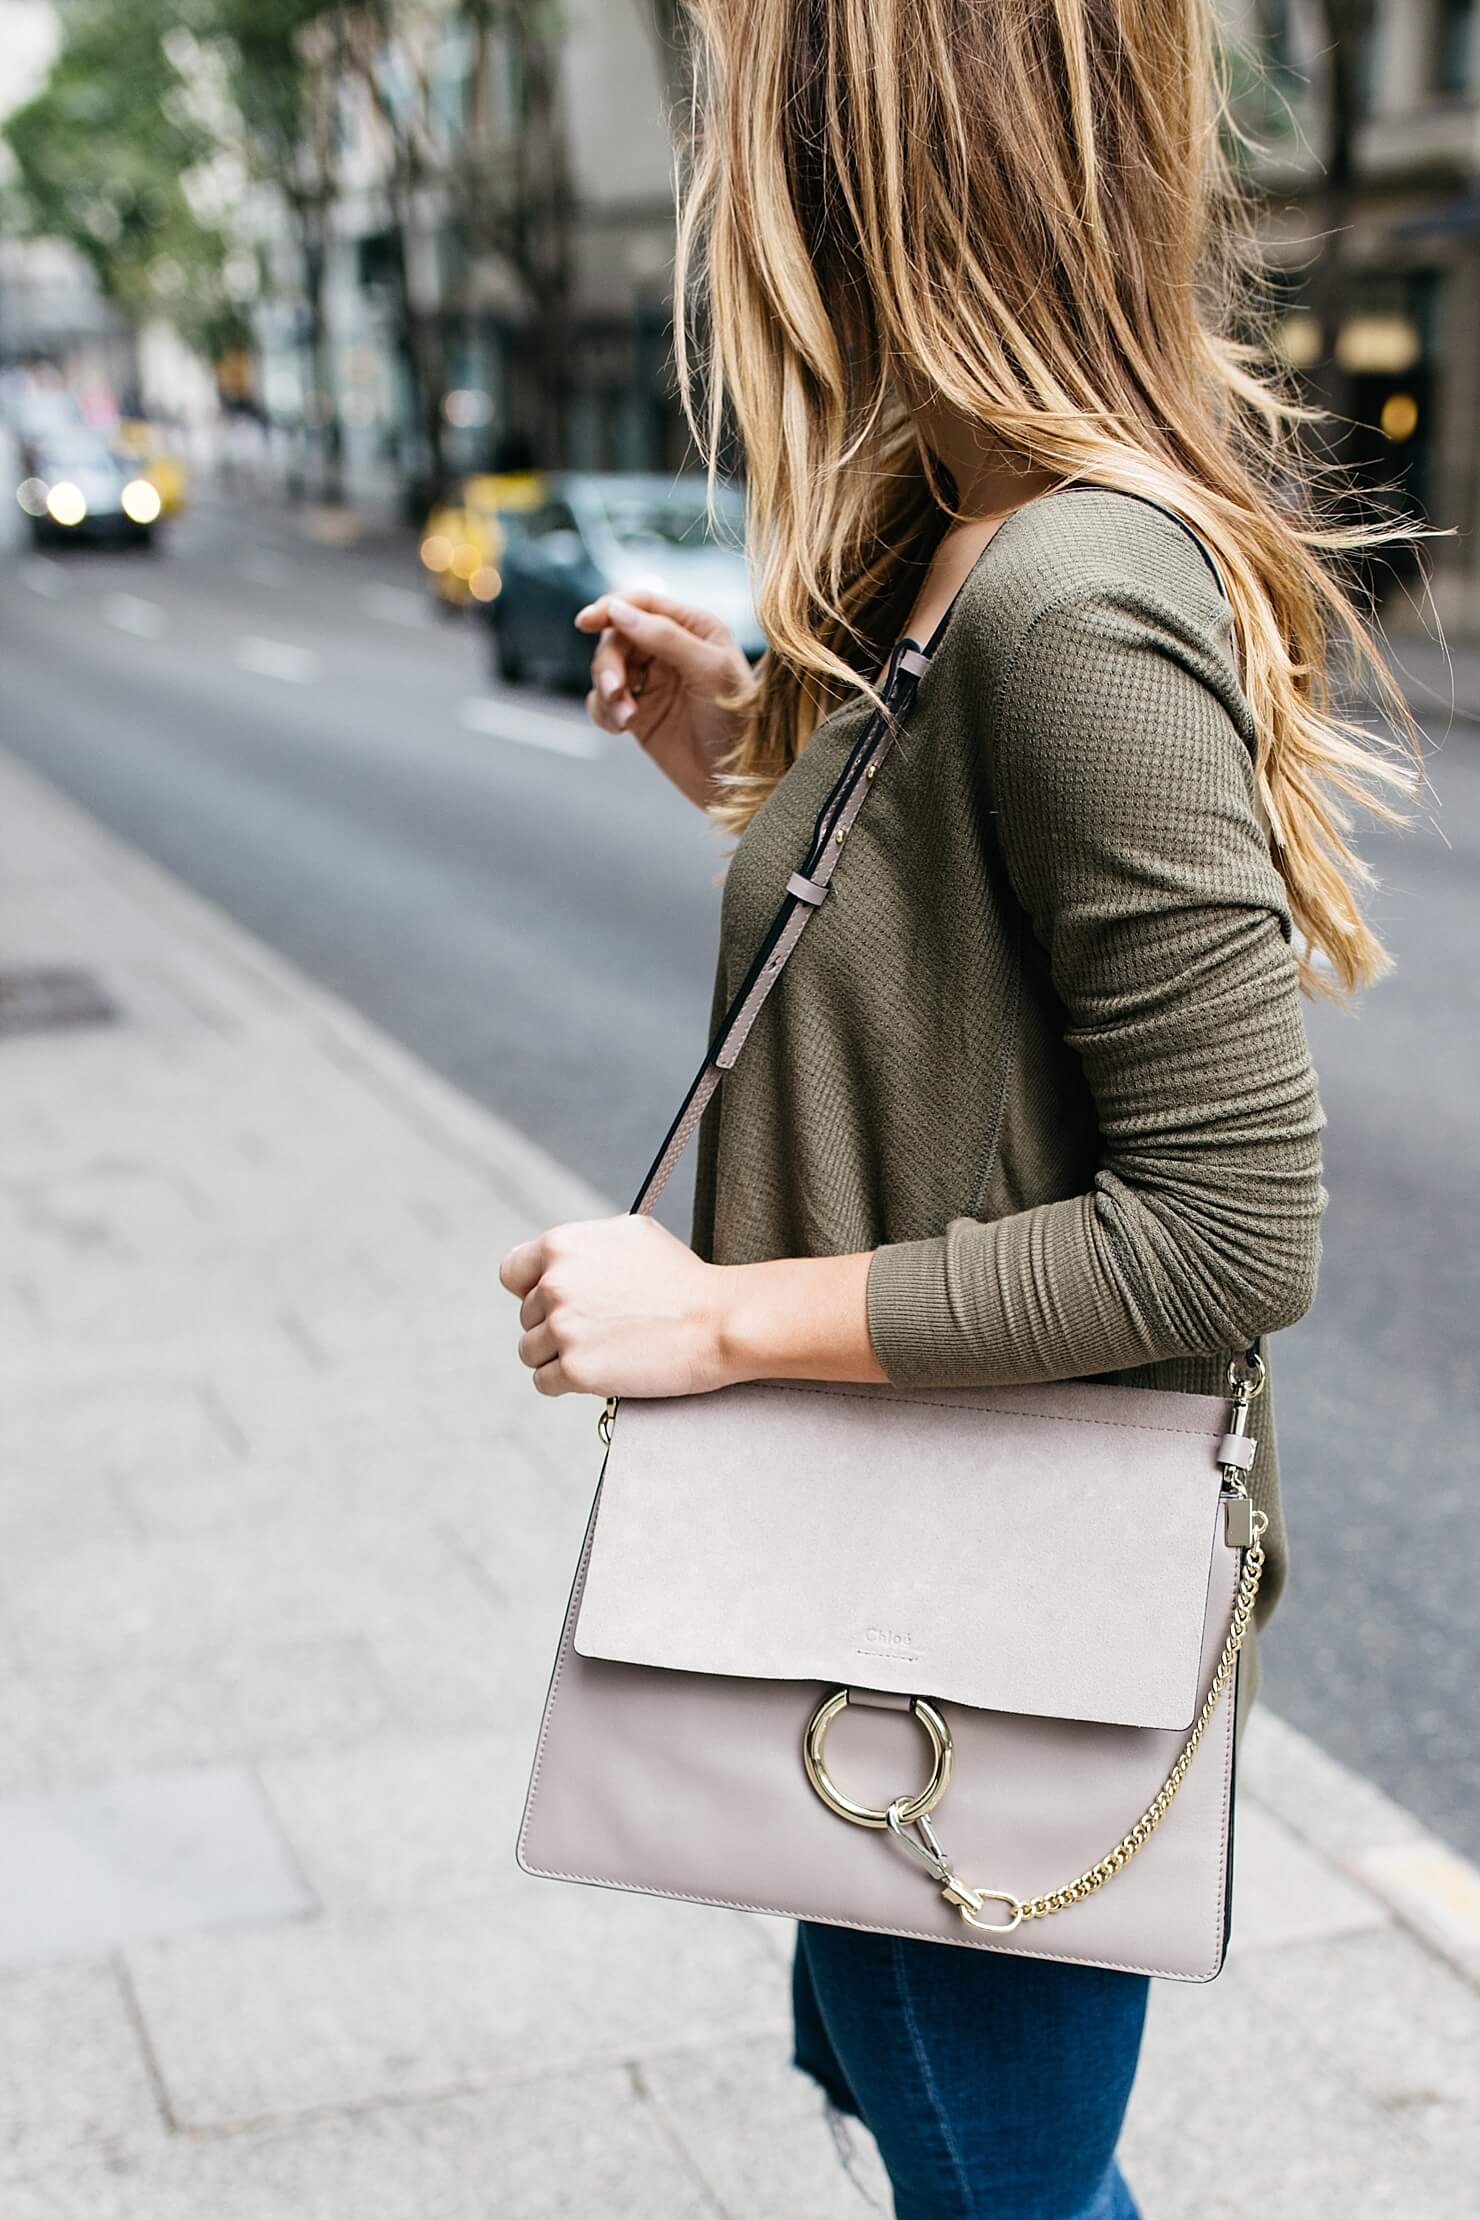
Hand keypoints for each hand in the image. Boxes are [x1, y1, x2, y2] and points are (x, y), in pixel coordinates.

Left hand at [499, 1214, 731, 1398]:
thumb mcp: (631, 1234)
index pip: (512, 1272)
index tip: (553, 1302)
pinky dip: (566, 1383)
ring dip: (557, 1356)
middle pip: (526, 1316)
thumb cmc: (683, 1278)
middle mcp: (554, 1284)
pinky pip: (545, 1382)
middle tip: (598, 1329)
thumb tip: (558, 1260)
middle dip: (554, 1325)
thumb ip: (585, 1244)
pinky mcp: (575, 1369)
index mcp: (562, 1245)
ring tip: (600, 1351)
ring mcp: (562, 1328)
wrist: (718, 1321)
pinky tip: (599, 1372)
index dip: (530, 1289)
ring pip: (530, 1351)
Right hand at [576, 589, 751, 809]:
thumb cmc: (737, 723)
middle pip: (617, 637)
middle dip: (610, 664)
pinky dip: (604, 712)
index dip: (610, 608)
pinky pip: (602, 701)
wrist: (735, 781)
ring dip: (608, 692)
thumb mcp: (710, 672)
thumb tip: (619, 611)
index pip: (643, 604)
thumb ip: (666, 637)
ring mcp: (651, 681)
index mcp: (693, 628)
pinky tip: (621, 729)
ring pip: (605, 669)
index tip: (585, 622)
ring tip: (626, 720)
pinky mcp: (637, 712)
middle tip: (616, 692)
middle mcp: (669, 649)